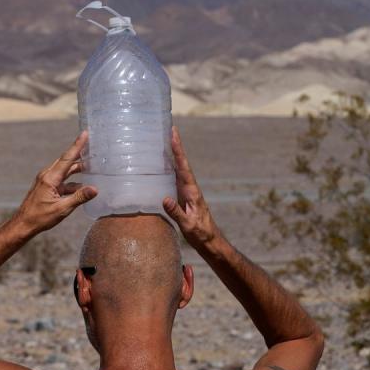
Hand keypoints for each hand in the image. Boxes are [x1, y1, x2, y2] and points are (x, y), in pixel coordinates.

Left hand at [14, 131, 97, 234]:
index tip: (85, 133)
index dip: (77, 145)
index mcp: (50, 178)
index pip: (67, 158)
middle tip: (91, 145)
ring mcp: (46, 181)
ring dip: (76, 169)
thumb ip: (79, 198)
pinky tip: (82, 187)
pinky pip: (62, 181)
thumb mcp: (62, 209)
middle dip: (79, 153)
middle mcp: (47, 176)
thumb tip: (95, 189)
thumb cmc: (40, 217)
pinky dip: (72, 182)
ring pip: (64, 171)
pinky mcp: (46, 187)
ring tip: (91, 166)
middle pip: (66, 161)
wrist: (23, 224)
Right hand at [162, 126, 220, 248]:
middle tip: (168, 129)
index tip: (173, 134)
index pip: (184, 167)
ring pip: (177, 169)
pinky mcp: (182, 196)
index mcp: (192, 191)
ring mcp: (186, 191)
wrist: (209, 240)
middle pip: (181, 162)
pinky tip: (160, 164)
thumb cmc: (200, 233)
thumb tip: (164, 199)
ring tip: (162, 140)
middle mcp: (189, 187)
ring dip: (171, 155)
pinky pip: (173, 178)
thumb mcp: (188, 225)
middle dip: (175, 146)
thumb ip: (177, 212)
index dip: (178, 150)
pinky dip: (168, 168)